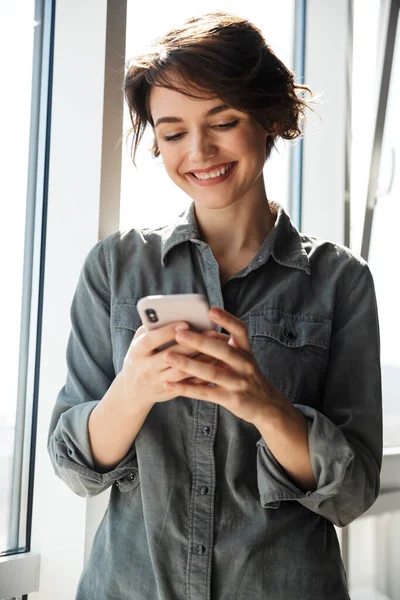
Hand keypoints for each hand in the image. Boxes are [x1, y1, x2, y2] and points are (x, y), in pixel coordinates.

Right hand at [120, 321, 229, 408]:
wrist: (133, 391)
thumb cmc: (139, 358)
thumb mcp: (137, 344)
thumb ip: (150, 330)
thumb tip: (170, 315)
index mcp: (137, 352)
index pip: (151, 340)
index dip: (168, 331)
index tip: (185, 323)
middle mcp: (146, 368)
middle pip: (171, 356)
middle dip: (192, 344)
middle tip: (211, 332)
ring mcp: (157, 382)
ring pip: (182, 372)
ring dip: (201, 359)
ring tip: (218, 347)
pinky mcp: (169, 393)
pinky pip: (188, 385)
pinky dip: (203, 375)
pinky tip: (215, 364)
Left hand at [162, 307, 283, 424]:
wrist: (267, 405)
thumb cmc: (247, 377)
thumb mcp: (242, 358)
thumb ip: (224, 347)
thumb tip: (197, 330)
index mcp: (245, 350)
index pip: (239, 330)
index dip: (227, 319)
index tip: (211, 310)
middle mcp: (244, 364)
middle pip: (222, 350)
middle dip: (200, 341)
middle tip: (179, 333)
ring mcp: (238, 383)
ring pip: (211, 373)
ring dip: (188, 364)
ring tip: (168, 356)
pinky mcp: (231, 400)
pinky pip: (205, 393)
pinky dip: (186, 389)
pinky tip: (169, 384)